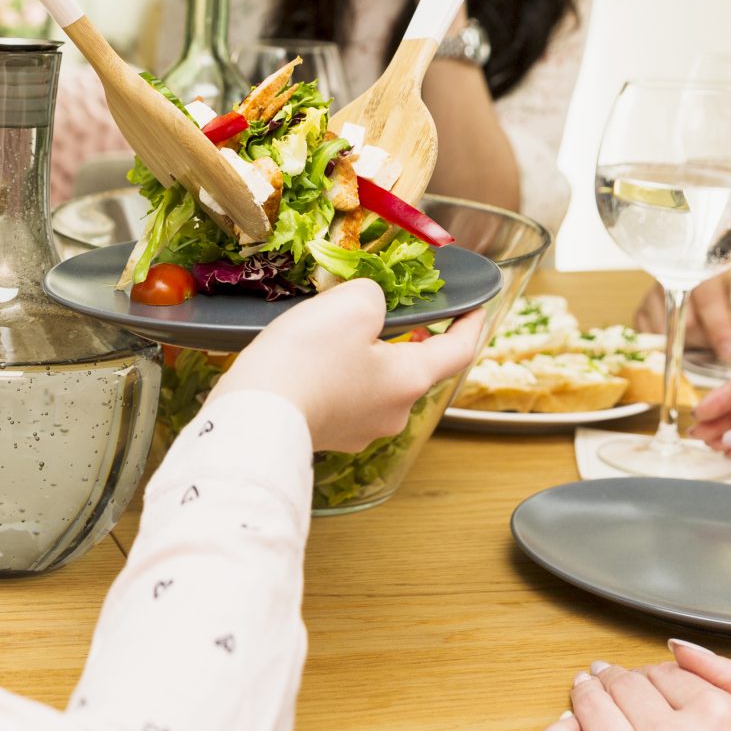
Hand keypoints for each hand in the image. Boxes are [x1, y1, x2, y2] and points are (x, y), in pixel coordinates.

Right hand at [216, 280, 482, 451]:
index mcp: (410, 380)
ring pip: (376, 384)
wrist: (256, 416)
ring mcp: (360, 430)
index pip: (458, 351)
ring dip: (368, 358)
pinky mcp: (329, 436)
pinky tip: (314, 362)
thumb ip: (375, 295)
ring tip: (339, 334)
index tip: (474, 307)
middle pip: (413, 368)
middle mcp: (394, 412)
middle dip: (406, 339)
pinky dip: (339, 377)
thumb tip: (371, 307)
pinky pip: (345, 399)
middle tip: (392, 312)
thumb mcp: (351, 303)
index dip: (470, 324)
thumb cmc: (308, 358)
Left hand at [539, 642, 730, 730]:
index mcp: (723, 720)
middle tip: (608, 688)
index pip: (668, 673)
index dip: (656, 680)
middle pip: (625, 684)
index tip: (650, 692)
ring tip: (585, 703)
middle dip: (617, 682)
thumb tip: (683, 648)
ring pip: (589, 706)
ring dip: (585, 698)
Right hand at [634, 272, 730, 361]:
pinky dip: (669, 344)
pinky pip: (651, 337)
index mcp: (704, 267)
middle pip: (685, 321)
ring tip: (703, 335)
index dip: (719, 328)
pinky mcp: (642, 311)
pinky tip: (684, 337)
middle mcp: (672, 276)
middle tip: (720, 340)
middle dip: (706, 339)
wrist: (711, 276)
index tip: (730, 352)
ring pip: (666, 331)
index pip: (708, 299)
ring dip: (688, 343)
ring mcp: (653, 293)